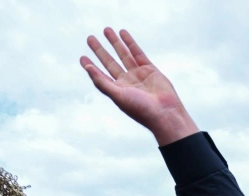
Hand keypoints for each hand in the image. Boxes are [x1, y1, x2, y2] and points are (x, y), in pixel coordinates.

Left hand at [80, 28, 199, 145]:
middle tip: (90, 38)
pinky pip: (137, 53)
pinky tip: (123, 33)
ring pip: (123, 55)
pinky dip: (130, 43)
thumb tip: (88, 68)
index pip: (100, 75)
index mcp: (117, 90)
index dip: (91, 66)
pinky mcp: (150, 69)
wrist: (165, 113)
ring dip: (115, 43)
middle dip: (100, 51)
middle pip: (110, 62)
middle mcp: (127, 82)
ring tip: (106, 30)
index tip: (83, 57)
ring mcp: (138, 74)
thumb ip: (102, 82)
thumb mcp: (118, 96)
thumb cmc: (140, 109)